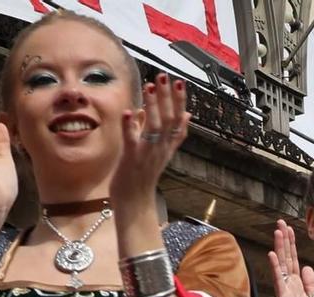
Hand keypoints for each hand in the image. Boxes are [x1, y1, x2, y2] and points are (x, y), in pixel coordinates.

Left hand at [109, 75, 189, 213]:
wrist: (135, 203)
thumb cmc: (143, 177)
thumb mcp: (160, 153)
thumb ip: (169, 134)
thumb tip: (184, 115)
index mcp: (167, 147)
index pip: (178, 122)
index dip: (180, 102)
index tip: (180, 83)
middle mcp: (161, 149)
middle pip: (168, 120)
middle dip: (168, 97)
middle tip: (165, 77)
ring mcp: (147, 154)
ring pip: (154, 127)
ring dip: (153, 105)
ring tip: (151, 86)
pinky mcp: (132, 159)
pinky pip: (132, 140)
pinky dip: (131, 126)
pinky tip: (129, 111)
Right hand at [268, 221, 313, 296]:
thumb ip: (310, 284)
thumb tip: (307, 267)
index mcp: (298, 285)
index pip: (294, 260)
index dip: (292, 245)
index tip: (290, 229)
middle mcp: (290, 285)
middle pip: (287, 258)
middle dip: (284, 240)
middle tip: (281, 222)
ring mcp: (285, 290)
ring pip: (283, 265)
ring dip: (280, 248)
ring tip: (278, 231)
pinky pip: (279, 280)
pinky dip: (276, 267)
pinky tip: (273, 254)